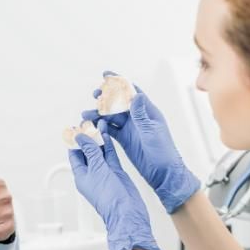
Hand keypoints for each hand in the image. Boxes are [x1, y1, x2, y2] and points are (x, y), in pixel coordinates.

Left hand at [68, 124, 160, 249]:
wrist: (127, 211)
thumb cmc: (109, 197)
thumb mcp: (96, 169)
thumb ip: (90, 152)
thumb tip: (81, 138)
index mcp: (81, 175)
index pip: (74, 155)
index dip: (74, 141)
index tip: (75, 128)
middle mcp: (91, 173)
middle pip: (87, 152)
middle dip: (87, 138)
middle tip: (88, 123)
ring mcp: (104, 172)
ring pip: (100, 152)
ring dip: (98, 139)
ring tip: (98, 125)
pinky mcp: (116, 172)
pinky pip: (110, 155)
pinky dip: (109, 145)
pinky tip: (107, 135)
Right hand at [83, 71, 199, 213]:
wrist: (164, 174)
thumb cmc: (164, 152)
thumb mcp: (152, 132)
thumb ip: (141, 115)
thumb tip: (136, 95)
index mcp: (148, 111)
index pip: (132, 91)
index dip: (119, 82)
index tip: (106, 75)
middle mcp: (138, 117)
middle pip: (118, 102)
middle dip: (105, 97)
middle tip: (94, 95)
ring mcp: (131, 128)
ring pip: (111, 116)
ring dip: (99, 114)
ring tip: (85, 115)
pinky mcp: (125, 139)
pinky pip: (110, 129)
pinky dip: (101, 127)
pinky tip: (92, 126)